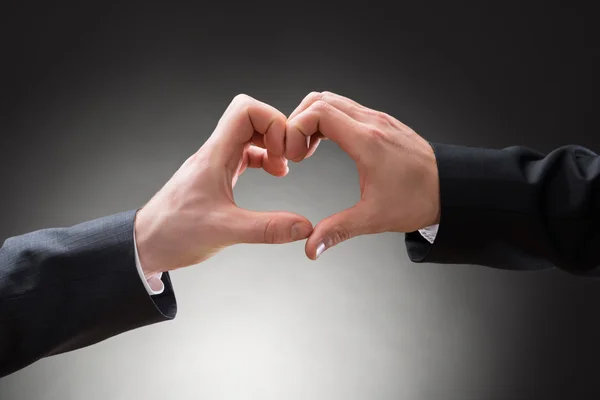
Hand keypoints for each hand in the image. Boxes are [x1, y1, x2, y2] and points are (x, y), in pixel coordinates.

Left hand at [134, 94, 313, 276]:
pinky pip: (245, 153)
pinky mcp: (217, 175)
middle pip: (251, 116)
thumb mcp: (225, 231)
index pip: (246, 110)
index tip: (284, 150)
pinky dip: (263, 159)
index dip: (273, 121)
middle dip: (276, 131)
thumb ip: (266, 228)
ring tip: (283, 169)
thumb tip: (303, 227)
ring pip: (249, 135)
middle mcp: (215, 153)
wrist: (145, 243)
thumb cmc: (173, 232)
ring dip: (271, 145)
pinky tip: (272, 175)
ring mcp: (215, 162)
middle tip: (288, 157)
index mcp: (214, 155)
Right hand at [270, 91, 439, 259]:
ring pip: (333, 100)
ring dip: (312, 119)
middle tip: (295, 151)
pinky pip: (347, 108)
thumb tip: (311, 248)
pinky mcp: (382, 123)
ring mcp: (378, 119)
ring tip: (308, 149)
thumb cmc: (418, 200)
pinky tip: (327, 145)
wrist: (451, 189)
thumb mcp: (373, 218)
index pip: (318, 112)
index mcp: (367, 141)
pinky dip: (328, 120)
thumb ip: (338, 230)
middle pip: (319, 99)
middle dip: (298, 122)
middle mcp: (372, 122)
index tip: (294, 155)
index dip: (295, 129)